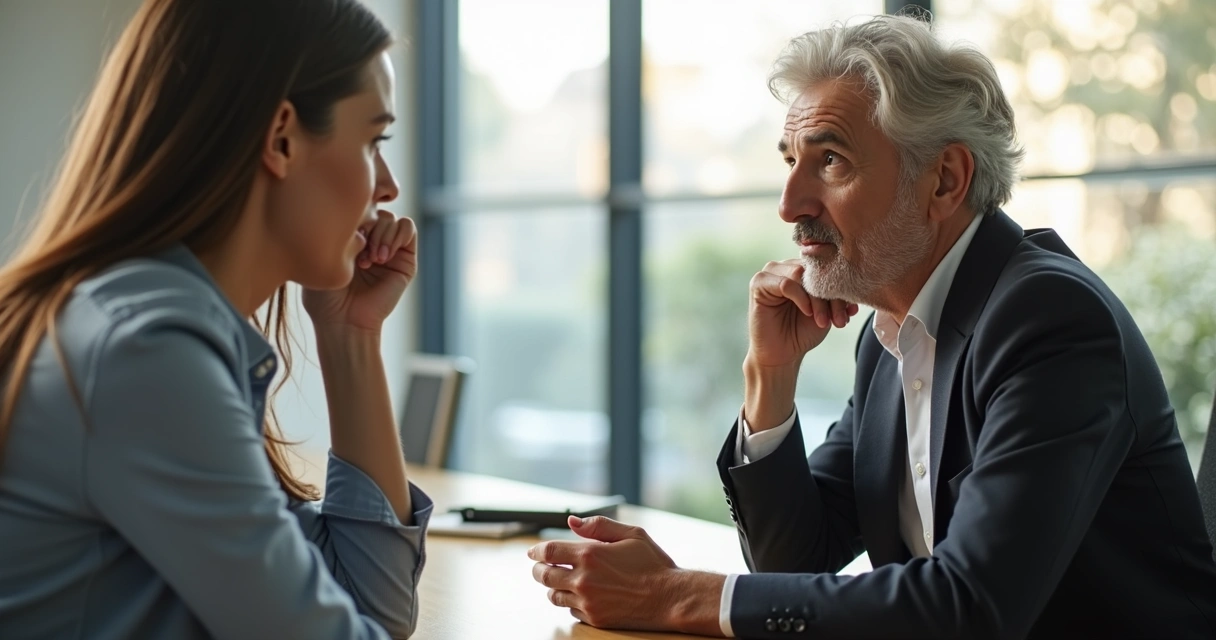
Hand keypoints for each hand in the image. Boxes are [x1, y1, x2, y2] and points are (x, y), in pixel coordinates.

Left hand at [302, 210, 416, 332]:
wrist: (343, 320)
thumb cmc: (324, 295)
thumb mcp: (320, 256)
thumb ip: (335, 228)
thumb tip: (356, 211)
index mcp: (350, 238)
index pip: (357, 208)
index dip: (352, 216)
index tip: (340, 237)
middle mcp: (370, 241)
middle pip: (376, 210)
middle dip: (367, 225)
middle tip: (358, 251)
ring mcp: (389, 249)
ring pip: (392, 218)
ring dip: (381, 234)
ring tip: (371, 259)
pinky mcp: (406, 259)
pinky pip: (408, 228)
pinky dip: (396, 236)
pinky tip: (382, 257)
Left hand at [527, 516, 722, 634]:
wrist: (670, 598)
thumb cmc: (653, 564)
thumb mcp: (631, 534)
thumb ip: (598, 526)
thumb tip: (572, 521)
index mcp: (590, 554)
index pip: (548, 551)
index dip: (536, 551)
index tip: (533, 552)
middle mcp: (583, 579)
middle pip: (544, 575)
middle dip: (538, 569)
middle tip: (540, 567)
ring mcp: (587, 601)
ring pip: (554, 595)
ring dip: (553, 586)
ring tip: (559, 580)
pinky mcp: (594, 618)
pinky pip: (571, 610)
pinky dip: (571, 602)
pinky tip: (581, 595)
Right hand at [744, 259, 857, 429]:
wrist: (782, 355)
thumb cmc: (803, 331)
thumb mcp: (826, 310)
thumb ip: (836, 293)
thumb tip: (855, 282)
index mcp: (802, 269)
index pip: (825, 268)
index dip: (840, 286)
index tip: (852, 310)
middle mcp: (785, 266)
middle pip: (814, 270)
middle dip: (831, 295)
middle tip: (840, 319)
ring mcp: (770, 272)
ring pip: (801, 275)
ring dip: (817, 299)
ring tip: (824, 320)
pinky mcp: (759, 283)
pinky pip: (786, 284)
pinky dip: (801, 299)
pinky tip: (808, 313)